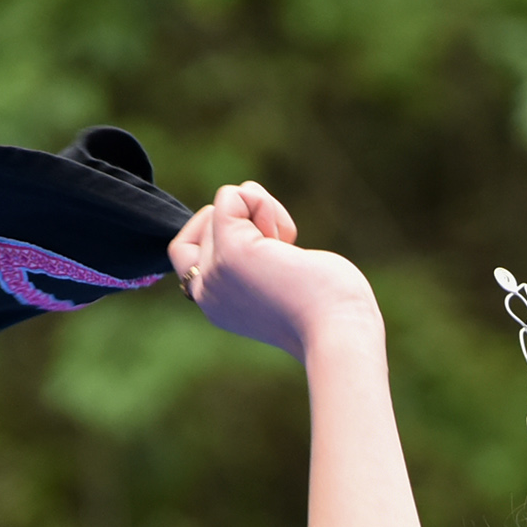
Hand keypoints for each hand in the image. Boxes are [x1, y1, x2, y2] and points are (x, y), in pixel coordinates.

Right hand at [168, 181, 374, 360]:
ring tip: (286, 245)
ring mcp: (214, 273)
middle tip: (284, 251)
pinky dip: (261, 202)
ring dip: (259, 210)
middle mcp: (207, 293)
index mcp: (217, 306)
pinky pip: (230, 197)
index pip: (187, 252)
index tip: (261, 250)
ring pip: (218, 208)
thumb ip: (254, 254)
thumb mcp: (278, 278)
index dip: (216, 234)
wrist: (339, 330)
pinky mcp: (230, 253)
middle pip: (206, 225)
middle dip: (248, 220)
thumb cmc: (327, 308)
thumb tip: (245, 196)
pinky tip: (286, 236)